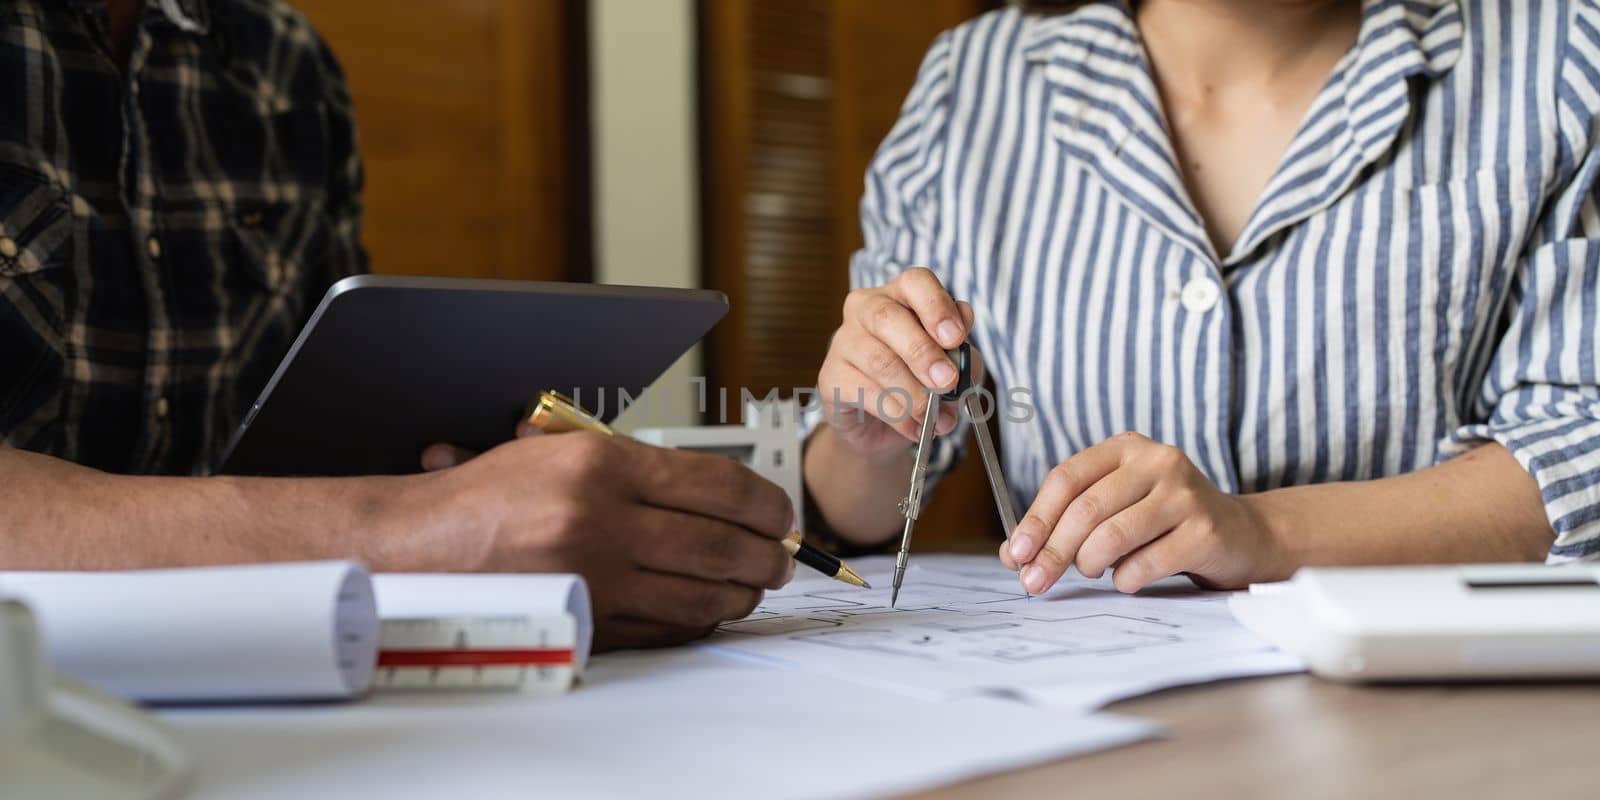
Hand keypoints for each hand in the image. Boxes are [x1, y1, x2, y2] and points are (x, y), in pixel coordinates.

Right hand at [400, 432, 795, 650]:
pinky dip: (702, 620)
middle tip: (784, 558)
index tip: (782, 515)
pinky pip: (668, 627)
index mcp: (602, 464)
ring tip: (755, 585)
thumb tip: (724, 493)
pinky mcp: (586, 621)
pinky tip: (711, 608)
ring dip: (743, 592)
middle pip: (722, 543)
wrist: (420, 543)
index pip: (720, 485)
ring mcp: (594, 576)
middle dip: (769, 555)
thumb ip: (640, 467)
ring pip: (703, 592)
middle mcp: (602, 519)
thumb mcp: (563, 449)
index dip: (767, 505)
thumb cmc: (493, 494)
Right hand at [817, 267, 984, 459]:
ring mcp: (843, 341)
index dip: (936, 306)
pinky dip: (898, 415)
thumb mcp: (954, 365)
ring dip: (915, 395)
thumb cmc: (922, 382)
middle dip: (922, 352)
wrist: (886, 426)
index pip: (914, 282)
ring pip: (879, 361)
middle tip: (948, 382)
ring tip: (936, 419)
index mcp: (900, 296)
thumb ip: (961, 349)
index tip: (956, 337)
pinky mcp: (830, 376)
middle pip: (887, 317)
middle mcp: (866, 309)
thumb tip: (962, 331)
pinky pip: (865, 393)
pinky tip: (915, 427)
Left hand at [999, 432, 1285, 593]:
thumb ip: (1069, 522)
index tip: (1015, 554)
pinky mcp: (1205, 530)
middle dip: (1053, 551)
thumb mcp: (1118, 507)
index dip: (1036, 519)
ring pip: (1112, 535)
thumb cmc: (1165, 524)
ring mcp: (1185, 493)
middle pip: (1085, 509)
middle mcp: (1157, 461)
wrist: (1241, 536)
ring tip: (1093, 572)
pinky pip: (1145, 563)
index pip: (1066, 479)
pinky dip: (1125, 579)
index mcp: (1126, 448)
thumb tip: (1015, 555)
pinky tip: (1129, 579)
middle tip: (1035, 583)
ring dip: (1090, 564)